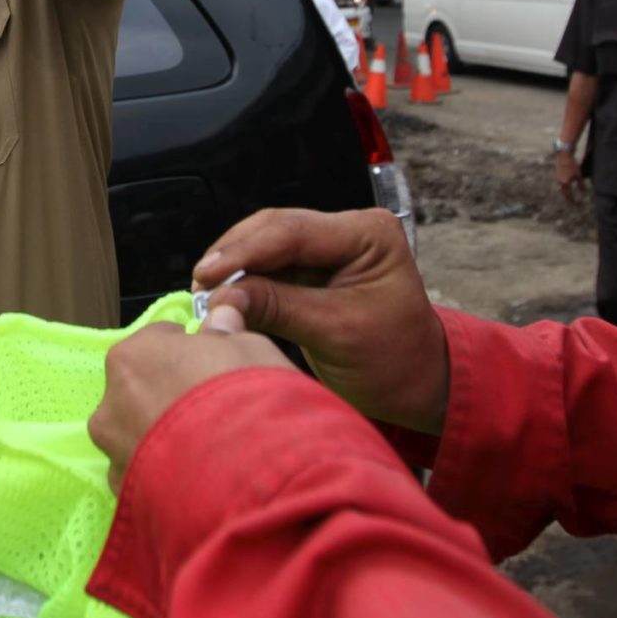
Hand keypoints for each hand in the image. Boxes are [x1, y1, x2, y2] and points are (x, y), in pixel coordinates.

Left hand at [90, 304, 288, 490]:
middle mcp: (111, 404)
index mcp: (132, 356)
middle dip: (170, 395)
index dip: (189, 350)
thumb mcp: (249, 348)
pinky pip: (145, 475)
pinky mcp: (127, 497)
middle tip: (213, 409)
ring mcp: (115, 455)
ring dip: (164, 438)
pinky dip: (165, 474)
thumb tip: (219, 322)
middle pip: (141, 389)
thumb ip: (225, 334)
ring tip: (208, 451)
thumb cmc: (246, 401)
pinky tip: (199, 479)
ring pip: (139, 436)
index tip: (212, 363)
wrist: (250, 481)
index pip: (157, 340)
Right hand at [190, 208, 449, 432]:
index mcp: (369, 234)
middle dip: (234, 257)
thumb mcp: (336, 333)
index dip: (244, 251)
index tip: (206, 274)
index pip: (293, 232)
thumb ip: (278, 307)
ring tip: (205, 296)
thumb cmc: (394, 361)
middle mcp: (348, 231)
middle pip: (274, 230)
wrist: (416, 387)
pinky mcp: (312, 271)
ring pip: (265, 247)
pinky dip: (244, 283)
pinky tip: (222, 298)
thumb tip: (221, 299)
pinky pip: (268, 268)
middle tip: (200, 288)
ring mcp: (329, 249)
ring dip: (234, 270)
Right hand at [553, 147, 584, 202]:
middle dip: (568, 198)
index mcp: (565, 183)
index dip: (572, 200)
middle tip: (572, 202)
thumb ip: (580, 184)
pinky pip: (561, 184)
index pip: (569, 195)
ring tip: (569, 195)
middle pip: (564, 193)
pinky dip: (564, 187)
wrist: (564, 156)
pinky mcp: (557, 175)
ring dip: (566, 193)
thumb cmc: (572, 165)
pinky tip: (567, 186)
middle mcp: (560, 182)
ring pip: (562, 189)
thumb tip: (584, 192)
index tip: (576, 204)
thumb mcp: (578, 175)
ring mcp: (557, 179)